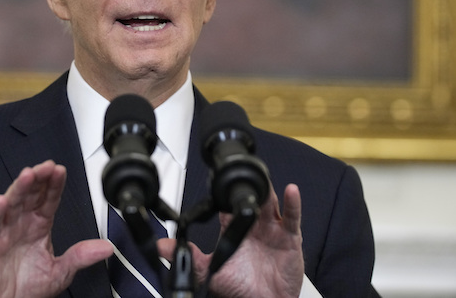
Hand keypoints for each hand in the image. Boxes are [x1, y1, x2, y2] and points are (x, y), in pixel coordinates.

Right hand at [0, 160, 113, 297]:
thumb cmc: (28, 288)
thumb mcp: (61, 272)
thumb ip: (81, 256)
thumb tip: (106, 247)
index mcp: (39, 226)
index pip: (48, 200)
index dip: (53, 185)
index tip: (60, 171)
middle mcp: (21, 224)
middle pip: (30, 195)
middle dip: (38, 179)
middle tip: (47, 166)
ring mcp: (4, 232)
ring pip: (11, 204)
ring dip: (19, 188)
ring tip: (28, 175)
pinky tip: (1, 201)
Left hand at [159, 183, 303, 297]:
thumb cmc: (240, 289)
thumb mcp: (209, 271)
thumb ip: (188, 257)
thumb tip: (162, 247)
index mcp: (234, 229)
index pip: (228, 204)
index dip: (224, 191)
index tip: (218, 177)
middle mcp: (253, 226)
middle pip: (251, 198)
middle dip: (248, 184)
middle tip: (242, 169)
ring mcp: (273, 230)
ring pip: (271, 203)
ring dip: (267, 190)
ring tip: (262, 176)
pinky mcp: (290, 239)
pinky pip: (292, 219)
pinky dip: (293, 204)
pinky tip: (290, 191)